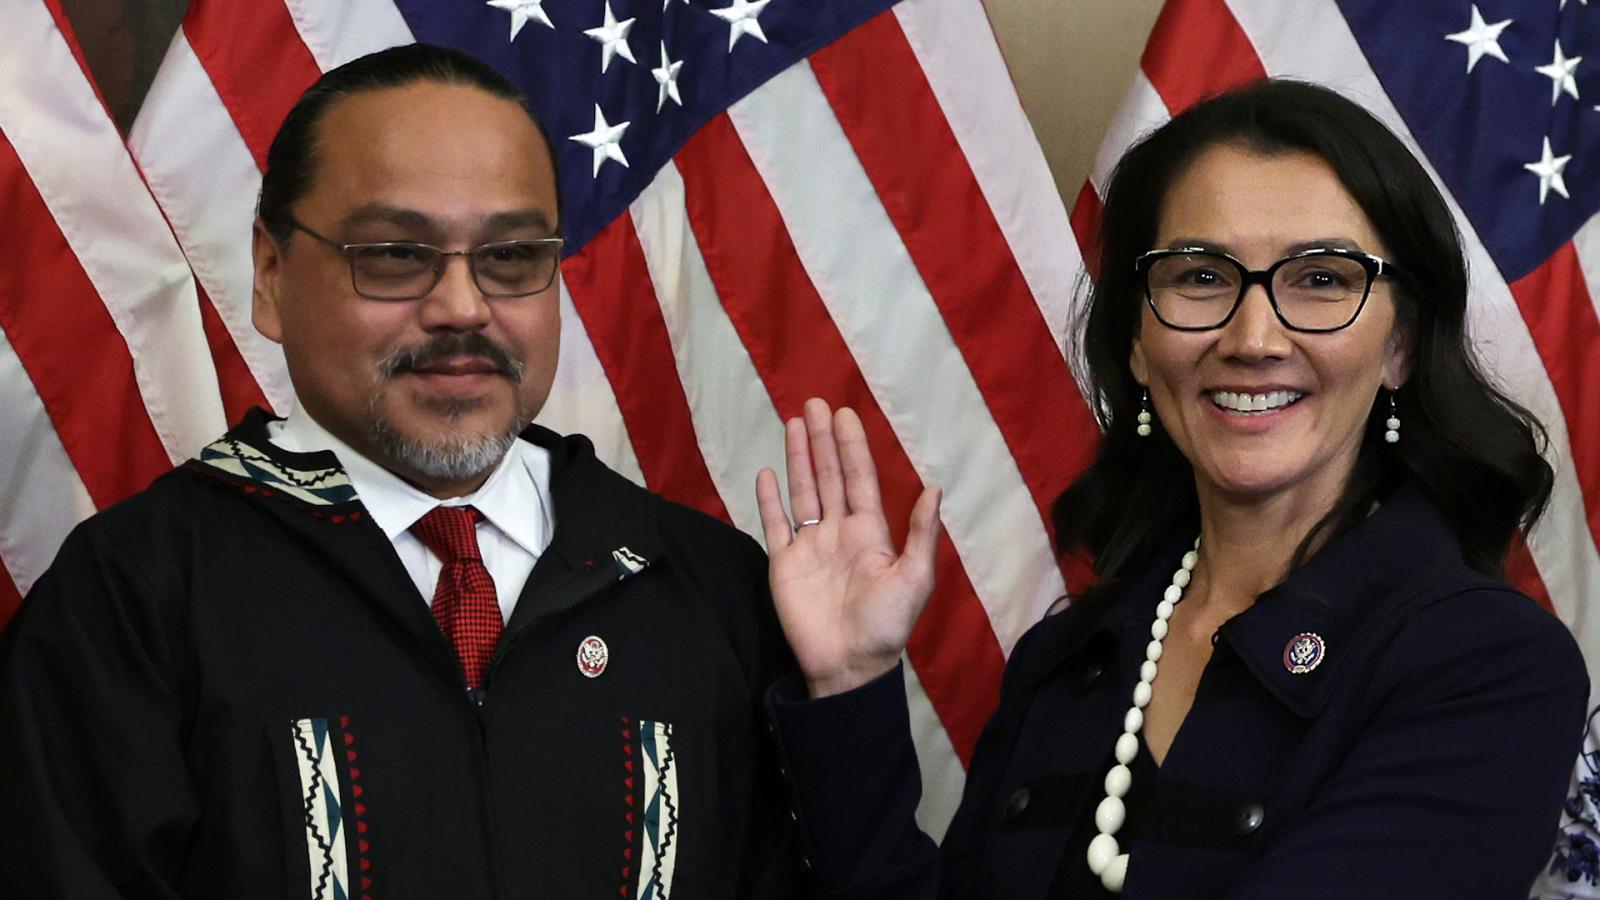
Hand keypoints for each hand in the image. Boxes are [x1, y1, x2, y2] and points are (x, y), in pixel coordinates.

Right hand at [755, 399, 941, 698]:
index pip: (859, 479)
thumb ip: (920, 534)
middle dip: (822, 441)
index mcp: (870, 533)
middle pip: (829, 476)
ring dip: (797, 459)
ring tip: (793, 422)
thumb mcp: (914, 580)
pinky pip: (775, 524)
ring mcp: (809, 546)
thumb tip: (933, 488)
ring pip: (802, 492)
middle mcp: (838, 532)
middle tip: (815, 405)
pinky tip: (766, 472)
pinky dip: (770, 499)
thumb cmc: (886, 626)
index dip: (852, 447)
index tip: (845, 415)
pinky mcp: (784, 564)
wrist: (848, 666)